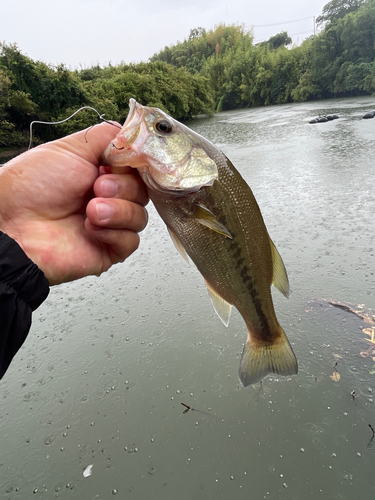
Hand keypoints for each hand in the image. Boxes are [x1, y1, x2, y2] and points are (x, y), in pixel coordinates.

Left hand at [0, 122, 148, 284]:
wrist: (14, 226)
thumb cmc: (31, 188)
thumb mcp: (71, 148)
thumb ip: (107, 137)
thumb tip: (136, 135)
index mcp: (100, 173)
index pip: (137, 168)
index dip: (138, 165)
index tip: (130, 161)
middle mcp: (107, 198)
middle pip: (142, 192)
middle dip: (123, 187)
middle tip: (97, 187)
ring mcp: (109, 225)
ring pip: (140, 217)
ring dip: (118, 211)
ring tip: (91, 210)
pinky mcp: (108, 250)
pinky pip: (131, 241)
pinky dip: (114, 232)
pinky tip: (90, 228)